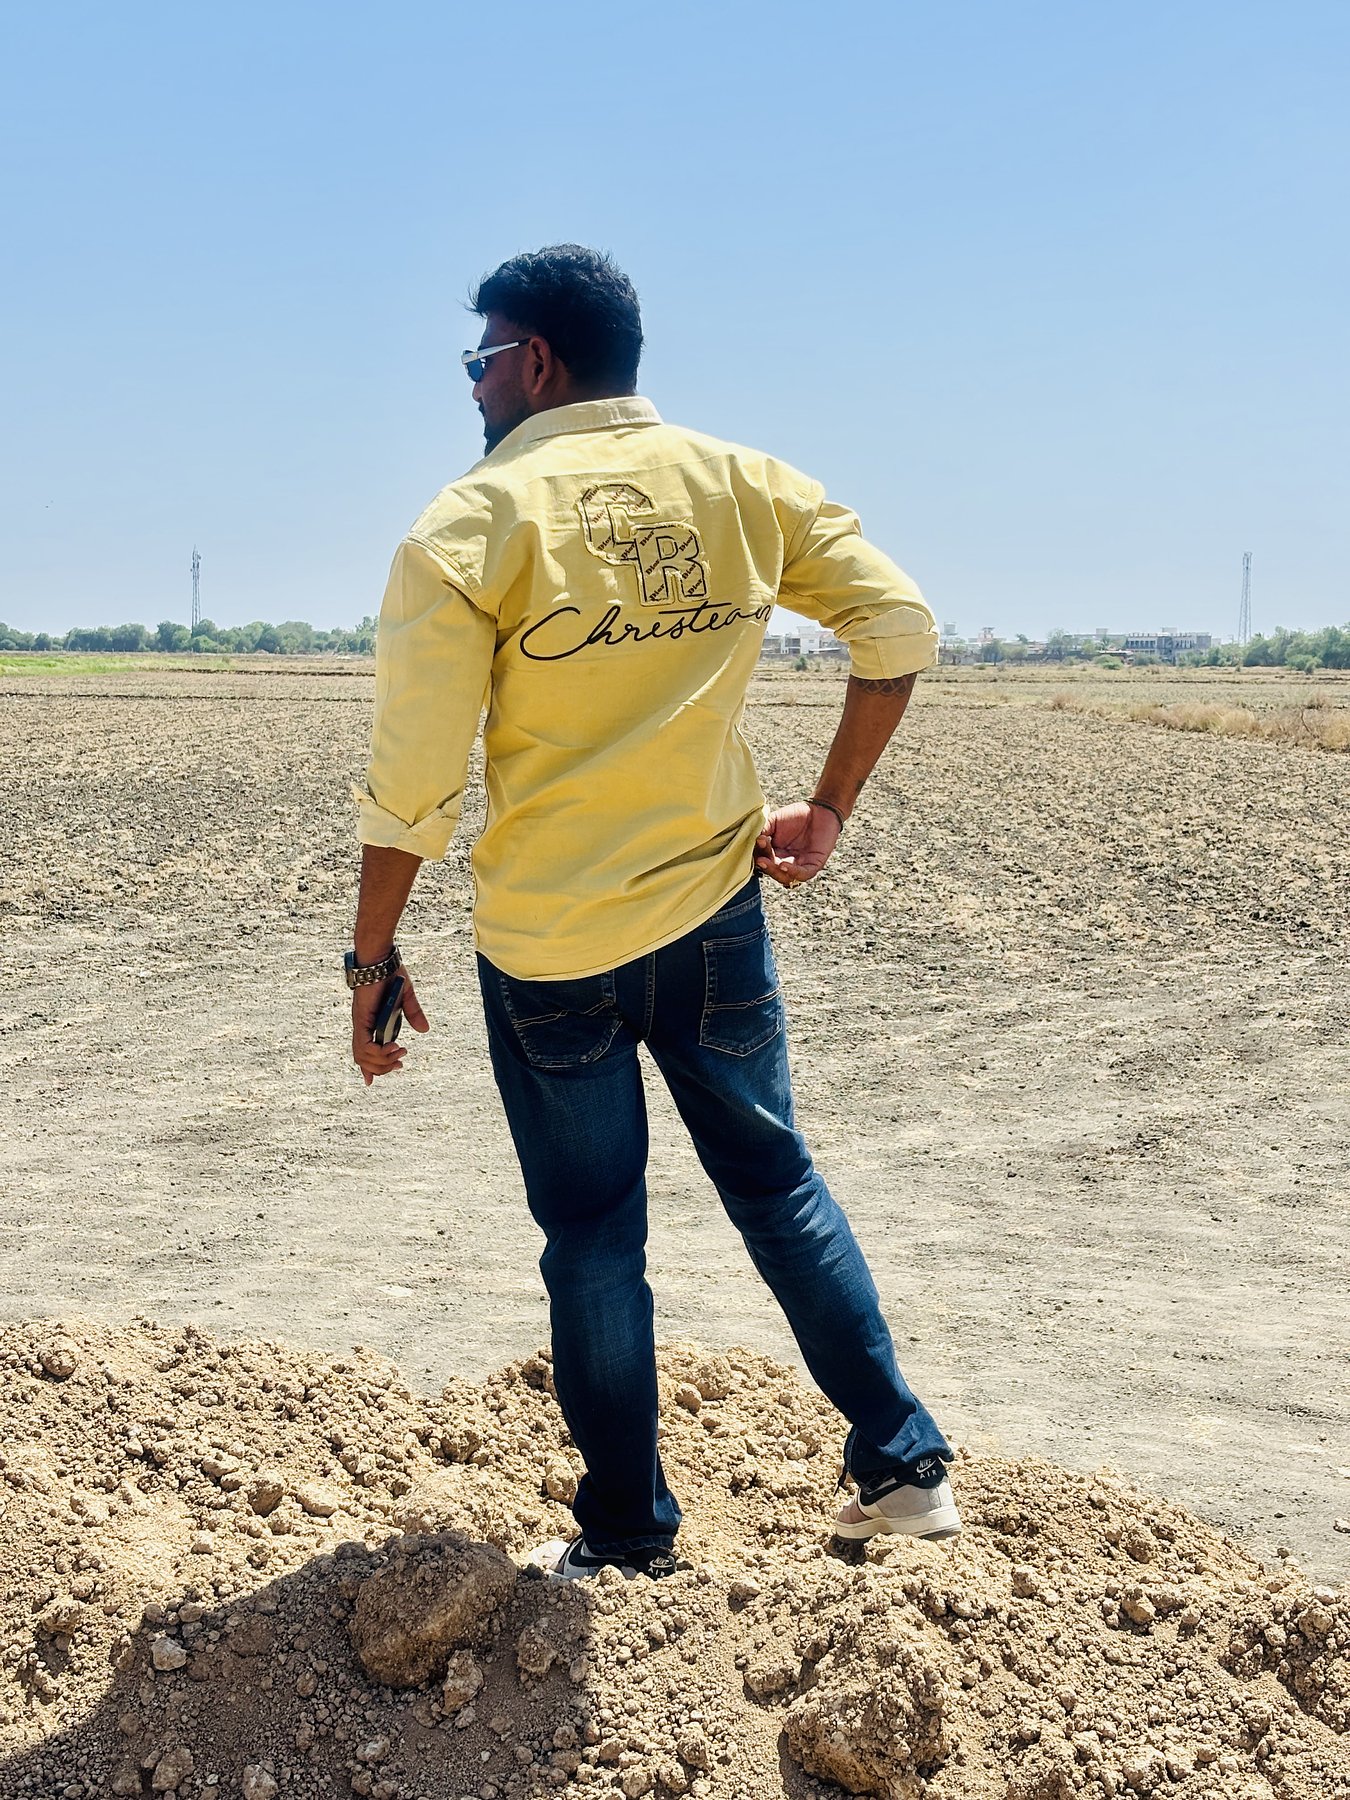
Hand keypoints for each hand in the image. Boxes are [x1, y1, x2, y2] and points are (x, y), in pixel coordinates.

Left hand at [351, 969, 429, 1086]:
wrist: (381, 960)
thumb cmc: (390, 974)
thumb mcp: (406, 998)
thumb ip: (413, 1014)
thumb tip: (424, 1030)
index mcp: (370, 1023)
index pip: (363, 1052)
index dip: (367, 1068)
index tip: (370, 1081)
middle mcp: (362, 1026)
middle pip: (362, 1060)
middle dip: (381, 1068)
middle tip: (400, 1063)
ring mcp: (360, 1023)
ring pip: (362, 1056)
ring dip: (382, 1061)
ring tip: (399, 1054)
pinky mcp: (361, 1019)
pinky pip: (364, 1045)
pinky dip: (378, 1052)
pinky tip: (393, 1048)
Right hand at [753, 801, 841, 888]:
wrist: (820, 809)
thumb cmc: (796, 815)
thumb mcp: (774, 820)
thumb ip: (763, 829)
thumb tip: (751, 839)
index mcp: (773, 854)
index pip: (762, 860)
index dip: (757, 854)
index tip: (756, 842)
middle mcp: (785, 863)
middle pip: (772, 872)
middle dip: (765, 867)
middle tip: (760, 859)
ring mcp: (799, 866)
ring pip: (785, 878)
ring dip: (775, 872)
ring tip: (769, 863)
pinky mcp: (814, 865)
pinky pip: (803, 874)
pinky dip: (793, 872)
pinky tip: (784, 865)